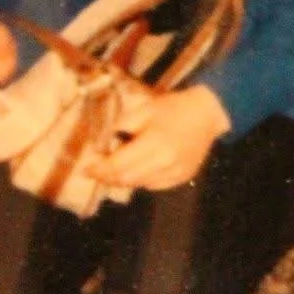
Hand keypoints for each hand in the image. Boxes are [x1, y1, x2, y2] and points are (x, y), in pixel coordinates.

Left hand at [87, 86, 230, 190]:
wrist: (208, 113)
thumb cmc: (174, 108)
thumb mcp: (145, 109)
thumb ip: (122, 125)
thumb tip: (101, 143)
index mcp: (155, 143)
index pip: (118, 165)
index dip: (99, 169)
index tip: (85, 169)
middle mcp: (165, 163)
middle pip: (126, 179)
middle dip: (107, 177)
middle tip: (94, 171)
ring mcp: (175, 173)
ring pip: (138, 185)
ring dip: (122, 179)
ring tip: (114, 169)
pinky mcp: (181, 178)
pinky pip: (153, 185)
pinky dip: (141, 179)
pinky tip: (139, 168)